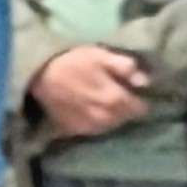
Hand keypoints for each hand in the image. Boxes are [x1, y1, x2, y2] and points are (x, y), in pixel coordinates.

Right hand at [28, 44, 153, 142]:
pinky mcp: (75, 131)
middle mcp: (105, 119)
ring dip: (112, 118)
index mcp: (115, 100)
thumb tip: (145, 82)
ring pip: (110, 126)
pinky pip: (93, 130)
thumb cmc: (73, 61)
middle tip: (120, 97)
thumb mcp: (101, 55)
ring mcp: (89, 127)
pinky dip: (96, 122)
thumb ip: (125, 68)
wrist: (41, 74)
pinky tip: (91, 111)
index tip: (137, 94)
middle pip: (125, 119)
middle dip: (126, 109)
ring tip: (106, 105)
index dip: (141, 101)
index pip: (139, 109)